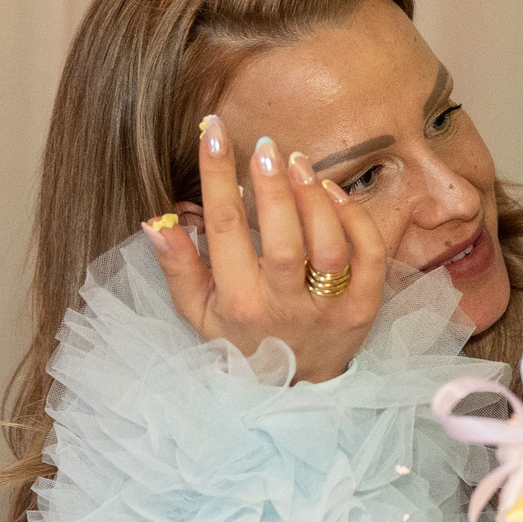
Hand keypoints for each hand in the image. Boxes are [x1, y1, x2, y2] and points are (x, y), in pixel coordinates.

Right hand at [143, 117, 390, 383]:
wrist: (296, 388)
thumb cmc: (244, 339)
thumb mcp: (199, 312)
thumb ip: (178, 266)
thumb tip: (154, 220)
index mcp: (240, 303)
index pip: (225, 230)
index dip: (217, 177)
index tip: (211, 133)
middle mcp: (286, 306)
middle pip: (282, 239)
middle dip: (272, 187)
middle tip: (264, 145)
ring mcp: (331, 308)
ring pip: (329, 246)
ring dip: (314, 198)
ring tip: (297, 162)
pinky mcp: (366, 306)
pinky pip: (368, 256)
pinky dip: (354, 219)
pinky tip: (333, 192)